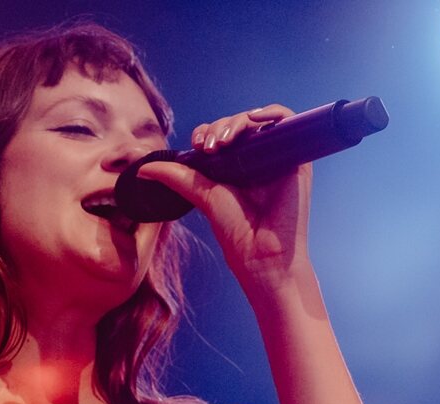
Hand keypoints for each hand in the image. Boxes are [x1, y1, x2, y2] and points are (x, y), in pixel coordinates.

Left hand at [136, 105, 312, 299]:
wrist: (263, 254)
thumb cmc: (237, 232)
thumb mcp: (202, 196)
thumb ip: (176, 177)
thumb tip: (142, 168)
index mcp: (236, 167)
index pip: (220, 134)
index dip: (207, 132)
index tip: (198, 146)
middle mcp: (257, 159)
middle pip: (238, 124)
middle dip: (220, 128)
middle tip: (209, 147)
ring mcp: (277, 157)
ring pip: (258, 120)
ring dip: (239, 122)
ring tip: (225, 141)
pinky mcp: (297, 158)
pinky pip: (288, 121)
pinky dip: (272, 113)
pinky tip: (255, 121)